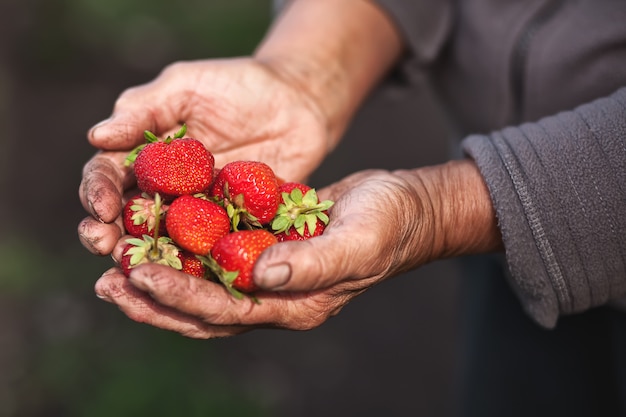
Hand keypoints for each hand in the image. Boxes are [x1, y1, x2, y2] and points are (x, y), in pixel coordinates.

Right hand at [78, 58, 329, 255]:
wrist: (295, 102)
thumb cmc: (236, 86)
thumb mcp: (185, 86)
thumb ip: (143, 110)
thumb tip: (96, 136)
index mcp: (144, 156)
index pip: (108, 177)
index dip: (98, 193)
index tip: (102, 208)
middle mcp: (165, 190)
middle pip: (127, 219)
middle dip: (110, 236)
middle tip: (106, 248)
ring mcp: (199, 213)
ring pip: (165, 242)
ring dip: (147, 259)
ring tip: (137, 272)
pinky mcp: (233, 226)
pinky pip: (213, 248)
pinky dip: (200, 264)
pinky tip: (191, 276)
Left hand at [93, 168, 445, 337]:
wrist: (403, 208)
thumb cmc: (388, 225)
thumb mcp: (359, 242)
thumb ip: (314, 264)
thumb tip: (262, 275)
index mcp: (294, 305)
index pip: (226, 311)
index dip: (181, 296)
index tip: (140, 275)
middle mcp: (275, 296)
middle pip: (203, 310)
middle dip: (154, 299)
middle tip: (107, 284)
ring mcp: (268, 274)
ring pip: (203, 285)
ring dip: (160, 278)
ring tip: (117, 267)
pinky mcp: (265, 246)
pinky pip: (217, 254)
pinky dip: (184, 248)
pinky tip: (158, 232)